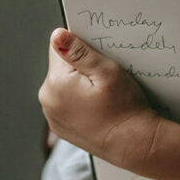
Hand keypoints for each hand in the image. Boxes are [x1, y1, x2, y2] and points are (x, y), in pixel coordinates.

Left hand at [38, 28, 158, 168]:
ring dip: (78, 86)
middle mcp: (47, 100)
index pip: (58, 48)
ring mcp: (52, 116)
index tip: (96, 61)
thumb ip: (78, 51)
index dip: (80, 49)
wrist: (133, 145)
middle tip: (102, 81)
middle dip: (79, 69)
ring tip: (101, 97)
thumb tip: (57, 35)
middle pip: (60, 68)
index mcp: (55, 83)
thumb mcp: (106, 71)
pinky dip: (78, 102)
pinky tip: (96, 109)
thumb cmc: (124, 109)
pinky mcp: (59, 127)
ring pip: (63, 86)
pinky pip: (66, 104)